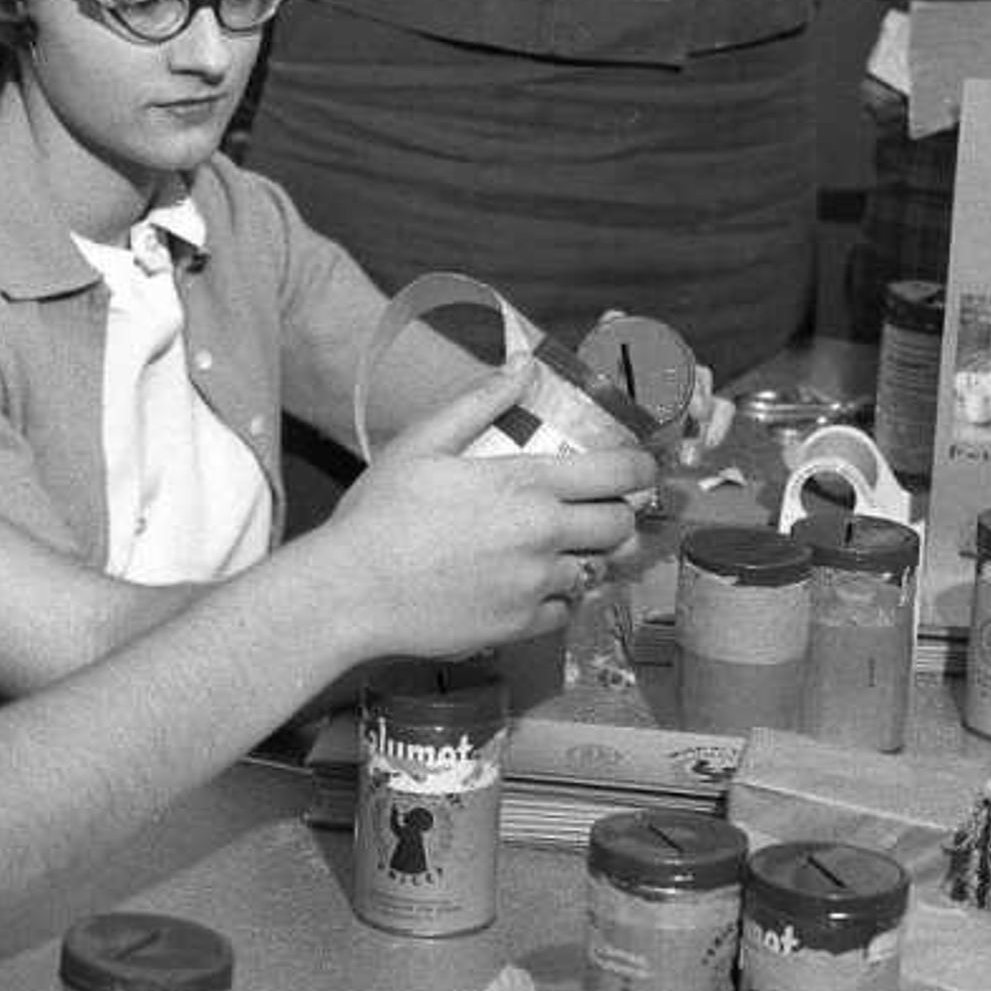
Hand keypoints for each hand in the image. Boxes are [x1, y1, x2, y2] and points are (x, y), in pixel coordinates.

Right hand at [327, 362, 651, 650]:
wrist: (349, 591)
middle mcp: (543, 535)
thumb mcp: (422, 443)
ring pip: (594, 570)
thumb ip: (480, 402)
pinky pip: (563, 610)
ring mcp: (535, 585)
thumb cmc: (379, 514)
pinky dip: (553, 598)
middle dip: (616, 513)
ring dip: (581, 557)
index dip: (640, 468)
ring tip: (548, 548)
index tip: (637, 468)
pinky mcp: (520, 626)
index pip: (619, 473)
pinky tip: (523, 584)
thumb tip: (523, 365)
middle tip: (593, 509)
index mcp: (526, 483)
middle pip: (621, 525)